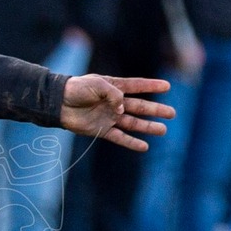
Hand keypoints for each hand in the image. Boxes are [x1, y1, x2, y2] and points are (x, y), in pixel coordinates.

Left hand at [58, 75, 174, 150]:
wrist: (58, 103)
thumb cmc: (76, 89)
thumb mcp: (97, 85)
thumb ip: (113, 94)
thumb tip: (123, 108)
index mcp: (113, 87)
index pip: (137, 86)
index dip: (151, 86)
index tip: (167, 86)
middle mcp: (114, 102)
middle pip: (140, 107)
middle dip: (156, 110)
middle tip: (172, 113)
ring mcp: (109, 117)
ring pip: (133, 123)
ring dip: (148, 127)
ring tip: (163, 130)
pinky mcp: (102, 130)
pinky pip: (120, 137)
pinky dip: (131, 142)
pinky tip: (144, 146)